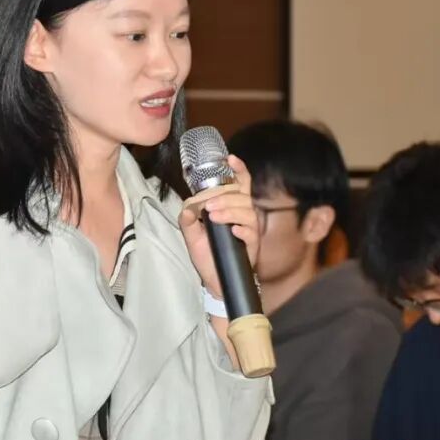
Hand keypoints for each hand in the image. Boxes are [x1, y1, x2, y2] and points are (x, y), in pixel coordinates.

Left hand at [178, 155, 259, 298]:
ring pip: (247, 212)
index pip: (240, 184)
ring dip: (229, 211)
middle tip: (208, 206)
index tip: (230, 158)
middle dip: (224, 197)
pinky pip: (251, 233)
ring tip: (214, 217)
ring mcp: (249, 230)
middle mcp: (244, 215)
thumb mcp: (191, 236)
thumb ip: (188, 220)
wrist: (215, 281)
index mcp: (232, 208)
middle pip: (242, 196)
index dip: (239, 169)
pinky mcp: (252, 246)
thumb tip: (187, 208)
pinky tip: (233, 231)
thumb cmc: (207, 255)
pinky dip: (242, 230)